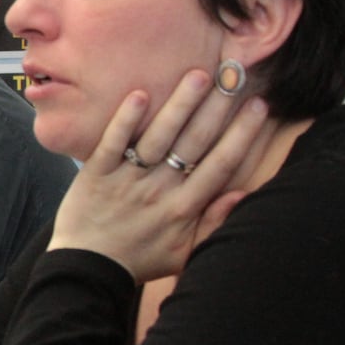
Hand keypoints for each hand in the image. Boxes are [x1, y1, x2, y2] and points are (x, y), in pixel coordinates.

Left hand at [48, 69, 270, 283]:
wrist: (85, 269)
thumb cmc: (139, 260)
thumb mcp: (184, 253)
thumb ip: (214, 224)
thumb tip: (243, 194)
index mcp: (183, 208)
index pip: (220, 164)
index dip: (242, 134)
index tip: (259, 106)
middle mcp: (159, 190)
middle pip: (193, 143)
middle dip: (216, 108)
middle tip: (234, 75)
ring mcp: (126, 180)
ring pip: (158, 137)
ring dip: (179, 105)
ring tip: (198, 76)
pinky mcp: (95, 173)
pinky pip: (112, 142)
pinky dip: (125, 120)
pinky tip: (140, 95)